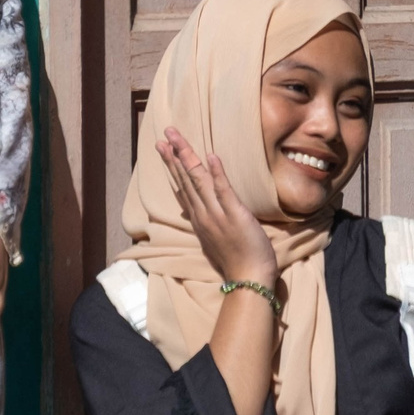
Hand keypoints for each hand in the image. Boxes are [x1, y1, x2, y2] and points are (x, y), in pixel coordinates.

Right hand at [157, 128, 277, 288]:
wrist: (249, 279)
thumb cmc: (238, 261)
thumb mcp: (216, 239)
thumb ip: (207, 221)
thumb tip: (196, 208)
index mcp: (199, 219)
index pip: (183, 187)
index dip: (173, 166)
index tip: (164, 148)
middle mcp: (203, 215)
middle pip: (185, 179)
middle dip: (174, 155)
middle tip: (164, 134)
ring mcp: (217, 215)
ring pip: (198, 181)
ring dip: (187, 158)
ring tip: (176, 139)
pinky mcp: (235, 215)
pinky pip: (223, 191)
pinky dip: (216, 173)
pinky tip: (210, 156)